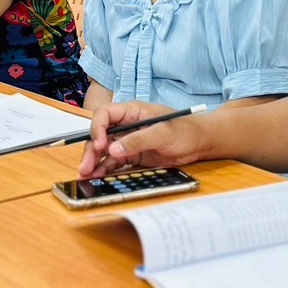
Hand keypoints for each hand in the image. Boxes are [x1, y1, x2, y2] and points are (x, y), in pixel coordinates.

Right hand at [78, 100, 208, 178]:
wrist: (202, 143)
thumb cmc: (187, 130)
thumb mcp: (163, 133)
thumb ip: (138, 140)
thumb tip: (113, 149)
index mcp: (133, 111)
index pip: (105, 114)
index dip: (97, 128)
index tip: (99, 145)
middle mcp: (127, 125)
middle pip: (101, 134)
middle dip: (91, 150)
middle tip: (85, 167)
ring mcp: (129, 140)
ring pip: (105, 150)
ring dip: (95, 161)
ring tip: (87, 175)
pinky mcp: (134, 155)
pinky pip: (115, 161)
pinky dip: (105, 168)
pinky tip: (99, 176)